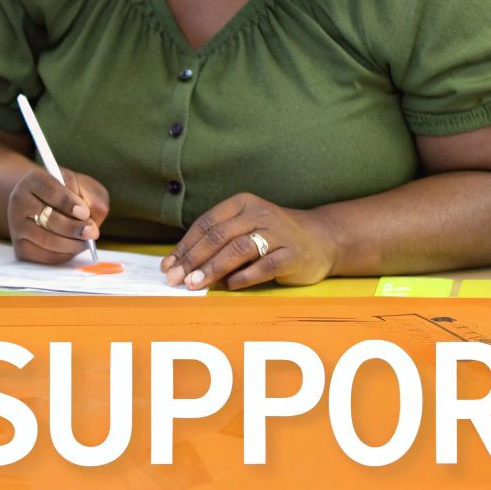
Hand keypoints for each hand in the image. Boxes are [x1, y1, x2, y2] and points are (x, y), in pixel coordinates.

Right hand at [7, 168, 108, 264]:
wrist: (47, 206)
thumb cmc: (70, 196)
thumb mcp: (83, 188)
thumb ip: (90, 197)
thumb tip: (91, 219)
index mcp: (34, 181)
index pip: (50, 189)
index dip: (67, 202)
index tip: (84, 212)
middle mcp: (19, 201)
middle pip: (47, 217)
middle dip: (73, 227)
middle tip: (92, 232)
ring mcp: (17, 226)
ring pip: (46, 239)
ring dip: (71, 244)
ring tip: (86, 242)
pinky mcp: (20, 248)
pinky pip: (44, 256)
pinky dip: (63, 255)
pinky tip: (73, 248)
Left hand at [162, 193, 338, 290]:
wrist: (322, 239)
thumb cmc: (273, 235)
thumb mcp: (245, 227)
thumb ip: (217, 241)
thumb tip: (180, 265)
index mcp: (242, 204)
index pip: (206, 224)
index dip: (184, 245)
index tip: (168, 265)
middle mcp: (260, 214)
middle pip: (219, 237)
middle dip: (193, 260)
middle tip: (176, 279)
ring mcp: (278, 233)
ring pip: (238, 250)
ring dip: (213, 269)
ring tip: (195, 284)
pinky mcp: (293, 254)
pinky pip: (265, 266)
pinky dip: (245, 276)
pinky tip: (230, 286)